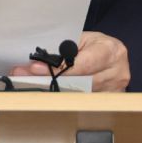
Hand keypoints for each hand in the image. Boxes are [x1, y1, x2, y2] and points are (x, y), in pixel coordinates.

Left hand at [9, 31, 129, 90]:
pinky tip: (49, 94)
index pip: (82, 64)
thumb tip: (40, 59)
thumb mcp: (84, 39)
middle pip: (79, 83)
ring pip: (79, 96)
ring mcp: (115, 90)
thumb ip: (66, 48)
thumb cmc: (96, 45)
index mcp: (110, 51)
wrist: (115, 54)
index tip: (36, 68)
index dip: (58, 69)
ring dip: (53, 91)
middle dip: (50, 80)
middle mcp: (116, 72)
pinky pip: (84, 103)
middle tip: (25, 78)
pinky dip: (65, 99)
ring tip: (31, 85)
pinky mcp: (110, 102)